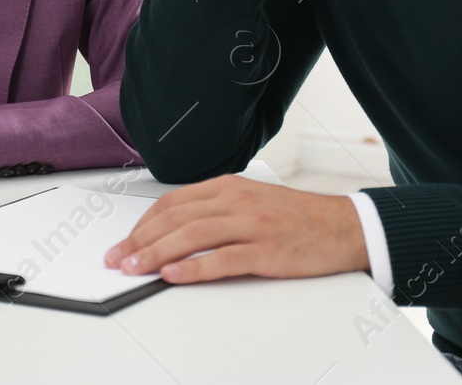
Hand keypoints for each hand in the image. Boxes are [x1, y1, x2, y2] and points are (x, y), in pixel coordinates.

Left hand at [102, 174, 368, 283]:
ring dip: (156, 253)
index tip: (125, 241)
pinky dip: (193, 268)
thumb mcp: (251, 201)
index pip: (173, 202)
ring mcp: (251, 224)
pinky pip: (222, 258)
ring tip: (135, 267)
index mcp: (228, 187)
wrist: (343, 226)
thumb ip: (216, 211)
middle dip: (140, 240)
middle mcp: (236, 200)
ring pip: (192, 236)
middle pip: (176, 219)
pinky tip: (173, 274)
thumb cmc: (296, 218)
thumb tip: (174, 232)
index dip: (143, 223)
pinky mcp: (266, 249)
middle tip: (118, 259)